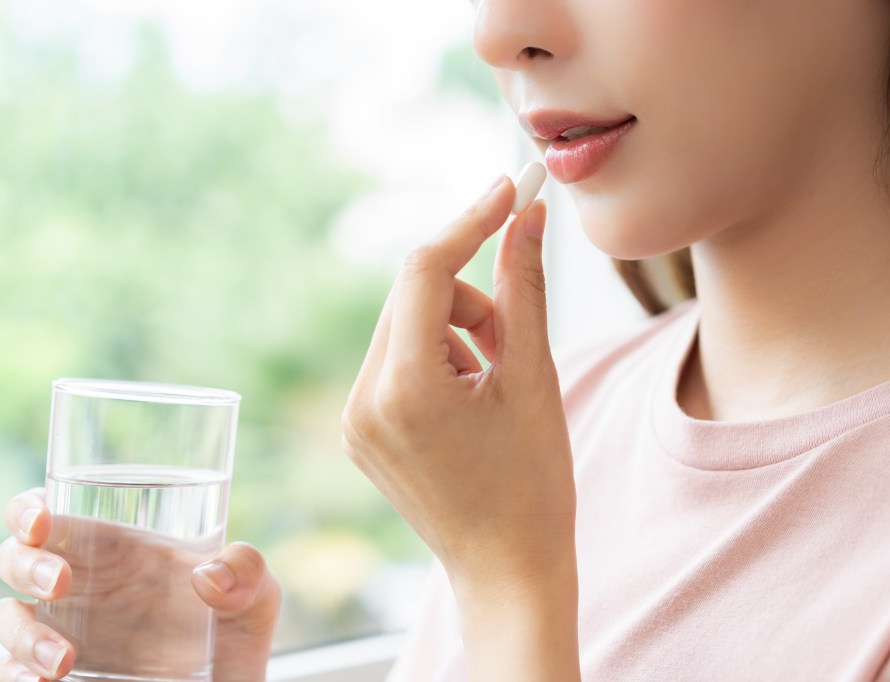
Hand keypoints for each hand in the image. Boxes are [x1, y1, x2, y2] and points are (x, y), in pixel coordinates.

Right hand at [0, 488, 280, 681]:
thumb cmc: (234, 639)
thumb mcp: (255, 598)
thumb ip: (248, 571)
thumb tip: (208, 576)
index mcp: (114, 552)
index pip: (51, 516)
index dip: (28, 510)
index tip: (40, 521)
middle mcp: (80, 590)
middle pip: (16, 560)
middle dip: (25, 564)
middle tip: (60, 583)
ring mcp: (63, 636)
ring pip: (7, 621)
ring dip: (22, 635)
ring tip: (64, 660)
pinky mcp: (56, 680)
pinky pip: (10, 673)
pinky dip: (15, 675)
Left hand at [341, 176, 576, 595]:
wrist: (507, 571)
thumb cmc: (532, 486)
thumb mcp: (534, 377)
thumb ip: (524, 289)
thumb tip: (525, 219)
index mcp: (404, 389)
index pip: (425, 271)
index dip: (470, 223)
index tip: (509, 192)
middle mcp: (363, 401)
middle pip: (413, 295)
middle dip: (469, 297)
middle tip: (515, 332)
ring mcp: (356, 419)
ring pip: (405, 326)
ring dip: (456, 330)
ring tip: (496, 381)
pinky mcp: (361, 431)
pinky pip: (396, 361)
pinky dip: (437, 358)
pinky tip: (470, 399)